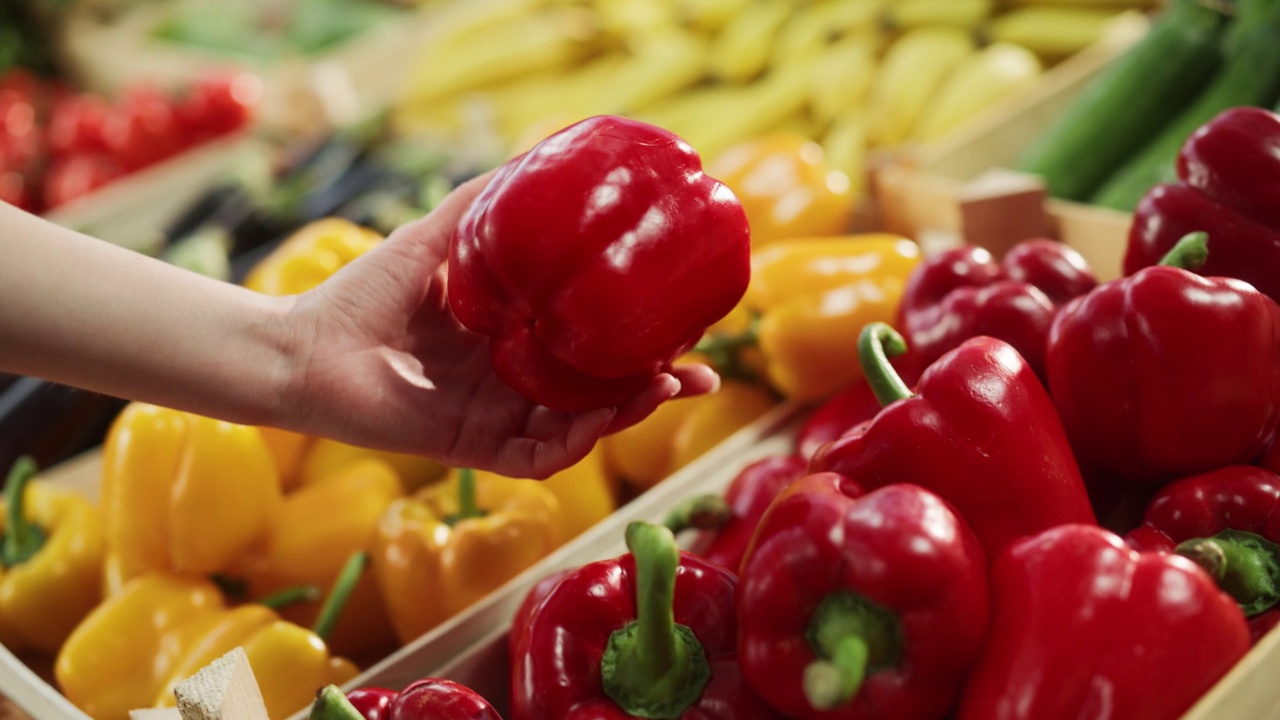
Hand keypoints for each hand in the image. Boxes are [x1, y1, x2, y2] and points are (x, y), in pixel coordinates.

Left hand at [280, 173, 720, 478]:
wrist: (306, 346)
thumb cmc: (365, 291)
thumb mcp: (440, 236)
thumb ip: (486, 204)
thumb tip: (537, 152)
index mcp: (517, 341)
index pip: (593, 348)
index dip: (641, 341)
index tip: (684, 321)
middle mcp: (516, 385)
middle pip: (603, 395)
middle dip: (657, 388)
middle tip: (700, 373)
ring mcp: (499, 420)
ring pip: (582, 428)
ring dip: (627, 413)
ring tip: (664, 386)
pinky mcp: (474, 450)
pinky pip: (538, 457)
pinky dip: (575, 442)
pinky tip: (602, 418)